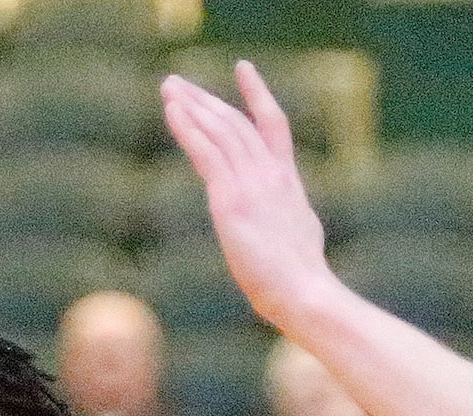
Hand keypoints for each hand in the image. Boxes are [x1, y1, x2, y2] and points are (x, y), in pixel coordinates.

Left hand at [160, 63, 341, 332]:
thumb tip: (283, 224)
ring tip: (168, 87)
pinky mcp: (231, 200)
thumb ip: (287, 218)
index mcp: (287, 181)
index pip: (272, 126)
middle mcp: (270, 174)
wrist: (303, 291)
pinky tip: (171, 111)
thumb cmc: (303, 281)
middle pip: (235, 122)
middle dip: (205, 99)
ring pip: (219, 131)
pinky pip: (206, 152)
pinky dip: (187, 128)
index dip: (257, 93)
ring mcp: (251, 184)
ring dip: (191, 106)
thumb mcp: (301, 237)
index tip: (243, 67)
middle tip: (178, 82)